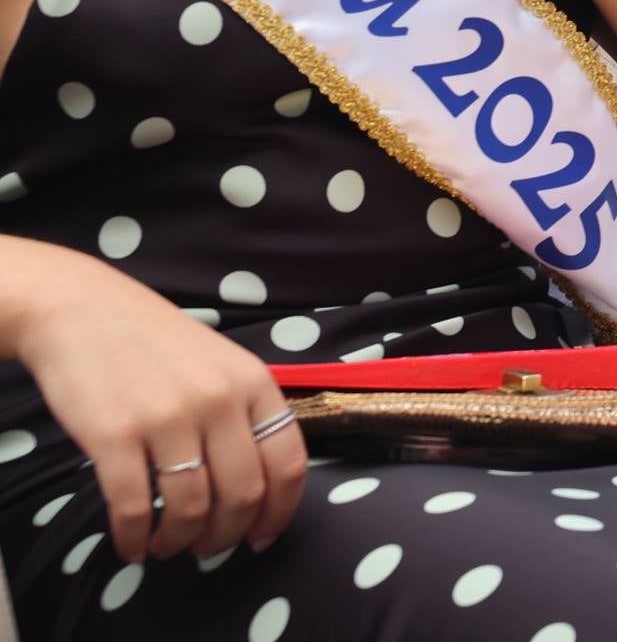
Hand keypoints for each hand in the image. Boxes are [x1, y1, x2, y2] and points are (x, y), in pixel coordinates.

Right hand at [12, 250, 305, 561]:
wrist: (83, 310)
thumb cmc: (154, 343)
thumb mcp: (221, 364)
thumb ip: (244, 413)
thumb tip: (259, 485)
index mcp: (253, 383)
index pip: (289, 463)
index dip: (280, 512)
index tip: (262, 537)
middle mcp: (219, 400)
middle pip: (244, 494)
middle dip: (227, 536)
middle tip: (207, 549)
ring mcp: (168, 417)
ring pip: (192, 508)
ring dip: (180, 541)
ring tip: (166, 545)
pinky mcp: (116, 434)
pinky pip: (134, 507)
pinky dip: (134, 538)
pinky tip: (131, 544)